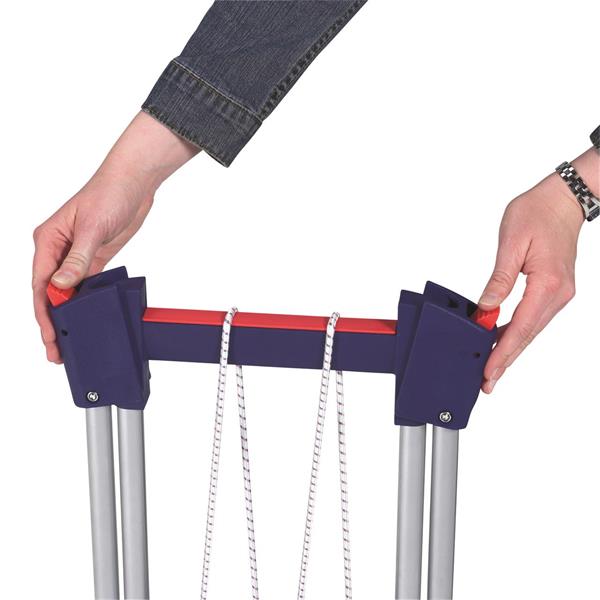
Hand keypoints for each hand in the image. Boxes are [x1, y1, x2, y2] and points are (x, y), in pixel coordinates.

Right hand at [33, 112, 198, 362]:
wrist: (133, 185)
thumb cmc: (108, 195)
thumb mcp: (92, 229)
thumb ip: (77, 260)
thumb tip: (61, 286)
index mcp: (47, 241)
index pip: (41, 284)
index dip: (44, 312)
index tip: (50, 334)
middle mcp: (57, 251)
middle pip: (50, 293)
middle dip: (52, 322)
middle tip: (56, 351)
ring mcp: (75, 256)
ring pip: (66, 293)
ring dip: (67, 316)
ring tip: (70, 341)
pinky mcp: (94, 259)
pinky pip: (84, 286)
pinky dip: (83, 303)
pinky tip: (86, 319)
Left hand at [479, 148, 598, 392]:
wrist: (563, 199)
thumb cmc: (537, 213)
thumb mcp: (511, 244)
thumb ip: (498, 280)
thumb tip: (486, 310)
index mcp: (547, 285)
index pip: (520, 328)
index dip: (502, 353)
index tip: (488, 372)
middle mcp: (557, 295)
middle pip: (527, 336)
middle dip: (506, 360)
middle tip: (487, 382)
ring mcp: (559, 294)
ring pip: (531, 330)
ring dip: (511, 349)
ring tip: (492, 367)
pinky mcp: (555, 290)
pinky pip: (533, 318)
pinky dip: (518, 332)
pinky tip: (502, 340)